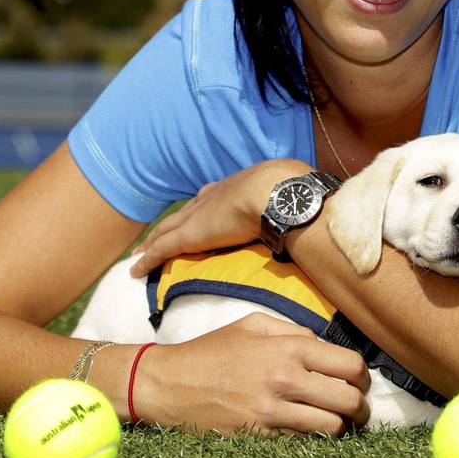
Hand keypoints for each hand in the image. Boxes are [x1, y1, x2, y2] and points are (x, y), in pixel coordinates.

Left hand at [129, 159, 307, 276]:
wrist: (279, 193)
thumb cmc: (294, 192)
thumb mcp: (296, 194)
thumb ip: (301, 207)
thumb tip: (323, 213)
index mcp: (237, 187)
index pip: (212, 199)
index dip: (202, 207)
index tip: (198, 212)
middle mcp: (213, 198)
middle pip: (184, 213)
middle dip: (171, 223)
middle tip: (157, 234)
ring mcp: (199, 216)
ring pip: (166, 231)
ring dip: (152, 242)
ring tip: (139, 254)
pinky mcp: (190, 235)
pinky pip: (161, 250)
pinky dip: (147, 260)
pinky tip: (135, 271)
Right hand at [133, 312, 370, 435]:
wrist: (168, 384)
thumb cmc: (210, 351)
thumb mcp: (252, 325)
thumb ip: (293, 331)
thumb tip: (324, 345)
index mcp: (288, 349)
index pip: (350, 365)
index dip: (363, 377)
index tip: (360, 383)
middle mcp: (285, 380)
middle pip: (349, 401)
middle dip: (360, 407)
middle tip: (357, 408)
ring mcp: (272, 412)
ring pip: (332, 428)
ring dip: (340, 427)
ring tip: (336, 422)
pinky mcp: (260, 436)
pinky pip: (303, 442)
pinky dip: (312, 438)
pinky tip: (306, 430)